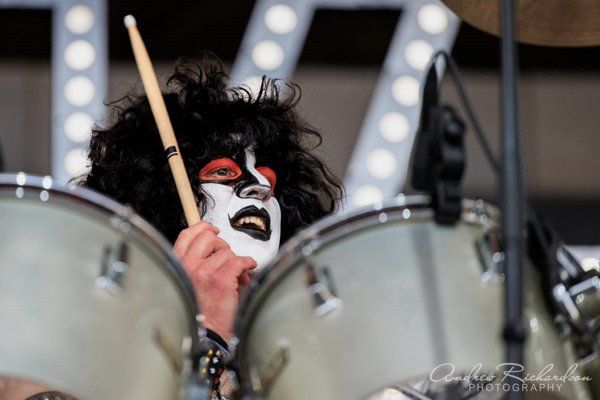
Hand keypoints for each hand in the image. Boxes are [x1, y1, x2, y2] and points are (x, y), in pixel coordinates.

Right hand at [174, 222, 256, 340]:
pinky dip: (248, 264)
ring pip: (227, 253)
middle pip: (209, 237)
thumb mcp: (187, 284)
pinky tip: (248, 271)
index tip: (213, 230)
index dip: (203, 228)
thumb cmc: (197, 313)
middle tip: (227, 258)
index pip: (187, 235)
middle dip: (222, 245)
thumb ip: (195, 266)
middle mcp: (188, 266)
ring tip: (236, 278)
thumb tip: (215, 250)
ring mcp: (204, 272)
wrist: (203, 335)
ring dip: (236, 262)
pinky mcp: (221, 280)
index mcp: (177, 266)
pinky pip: (240, 261)